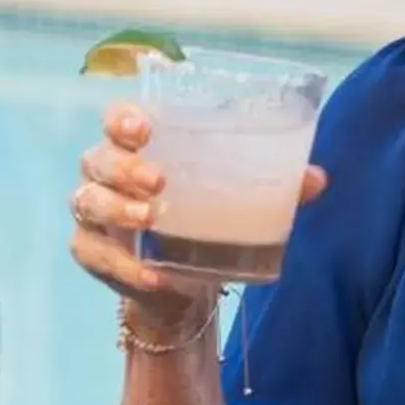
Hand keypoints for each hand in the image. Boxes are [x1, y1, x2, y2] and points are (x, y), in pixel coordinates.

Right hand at [68, 104, 325, 341]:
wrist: (182, 286)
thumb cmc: (205, 220)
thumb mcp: (239, 201)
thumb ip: (276, 186)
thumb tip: (316, 178)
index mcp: (137, 146)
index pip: (116, 118)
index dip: (122, 118)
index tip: (144, 128)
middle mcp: (106, 173)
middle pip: (98, 158)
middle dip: (124, 166)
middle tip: (158, 182)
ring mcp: (93, 214)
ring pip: (87, 200)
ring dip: (116, 209)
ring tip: (148, 219)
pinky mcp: (91, 252)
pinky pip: (95, 254)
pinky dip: (124, 266)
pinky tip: (152, 276)